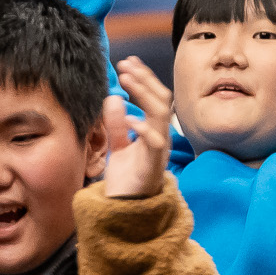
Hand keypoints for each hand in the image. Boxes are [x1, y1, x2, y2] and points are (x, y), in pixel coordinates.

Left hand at [100, 60, 174, 198]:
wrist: (124, 211)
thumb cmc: (126, 180)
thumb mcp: (117, 147)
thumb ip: (116, 124)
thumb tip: (113, 98)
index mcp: (154, 132)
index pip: (156, 98)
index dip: (144, 79)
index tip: (128, 62)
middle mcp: (161, 138)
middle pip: (162, 101)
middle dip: (145, 80)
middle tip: (126, 65)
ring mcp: (159, 152)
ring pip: (160, 115)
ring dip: (144, 94)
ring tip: (127, 80)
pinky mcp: (152, 166)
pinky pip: (154, 143)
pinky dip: (143, 128)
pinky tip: (129, 118)